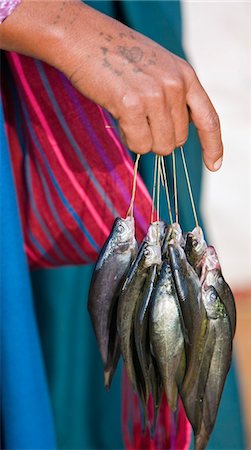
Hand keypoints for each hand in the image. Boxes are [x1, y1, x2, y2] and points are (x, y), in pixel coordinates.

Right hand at [0, 0, 222, 170]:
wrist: (83, 37)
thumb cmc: (116, 56)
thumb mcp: (158, 68)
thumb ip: (173, 96)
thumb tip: (177, 133)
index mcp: (185, 75)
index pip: (208, 119)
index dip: (213, 145)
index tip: (214, 165)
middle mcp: (175, 85)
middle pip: (178, 141)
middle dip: (158, 138)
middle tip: (138, 117)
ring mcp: (155, 95)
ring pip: (160, 146)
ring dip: (143, 140)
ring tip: (127, 114)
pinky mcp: (133, 105)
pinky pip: (139, 144)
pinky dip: (129, 139)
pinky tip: (118, 116)